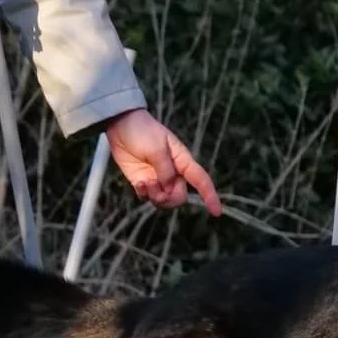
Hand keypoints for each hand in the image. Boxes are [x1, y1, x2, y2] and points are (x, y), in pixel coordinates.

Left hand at [104, 109, 221, 215]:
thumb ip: (165, 171)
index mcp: (183, 161)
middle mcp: (173, 173)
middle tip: (154, 188)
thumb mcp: (157, 149)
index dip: (210, 196)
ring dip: (155, 197)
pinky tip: (139, 183)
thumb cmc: (143, 131)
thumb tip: (168, 189)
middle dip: (168, 199)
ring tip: (145, 183)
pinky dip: (143, 194)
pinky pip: (147, 197)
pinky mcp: (143, 181)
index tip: (216, 212)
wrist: (120, 125)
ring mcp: (158, 178)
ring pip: (164, 200)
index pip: (201, 181)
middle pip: (179, 196)